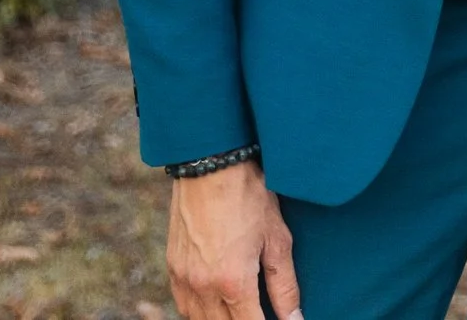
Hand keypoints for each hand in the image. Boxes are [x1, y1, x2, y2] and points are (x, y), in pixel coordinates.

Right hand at [166, 162, 303, 319]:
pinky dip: (199, 311)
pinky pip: (183, 304)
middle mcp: (203, 286)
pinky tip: (216, 305)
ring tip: (241, 310)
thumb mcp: (277, 239)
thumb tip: (294, 319)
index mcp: (233, 282)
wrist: (211, 163)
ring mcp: (183, 277)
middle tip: (260, 312)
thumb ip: (285, 286)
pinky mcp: (172, 266)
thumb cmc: (249, 195)